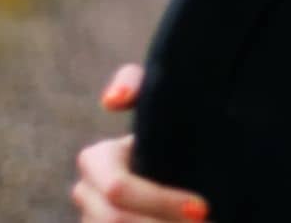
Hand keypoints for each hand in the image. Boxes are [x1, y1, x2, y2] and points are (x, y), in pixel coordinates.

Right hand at [72, 63, 210, 221]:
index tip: (203, 207)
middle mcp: (87, 194)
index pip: (118, 190)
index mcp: (95, 161)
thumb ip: (136, 81)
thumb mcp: (157, 94)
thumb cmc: (170, 122)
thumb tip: (110, 101)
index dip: (161, 202)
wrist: (181, 153)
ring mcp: (92, 219)